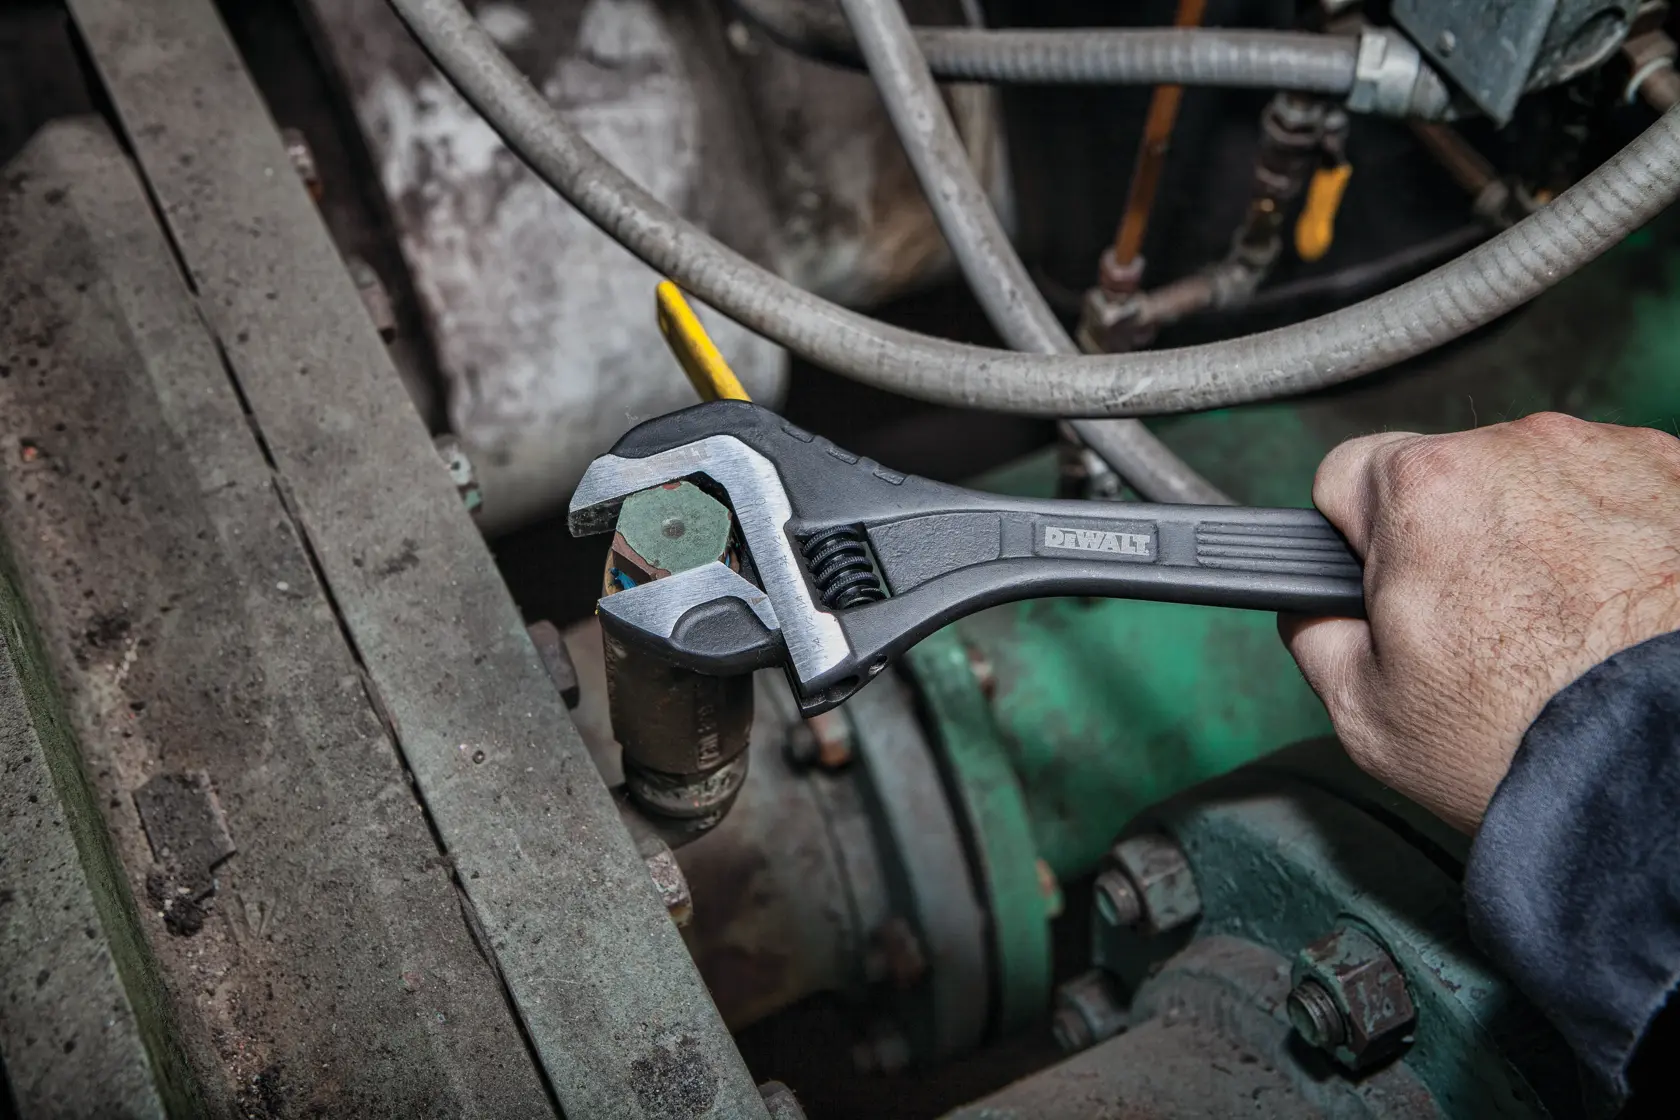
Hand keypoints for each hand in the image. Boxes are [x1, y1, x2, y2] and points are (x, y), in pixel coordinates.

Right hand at [1282, 413, 1679, 832]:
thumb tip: (1313, 608)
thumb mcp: (1365, 714)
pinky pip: (1623, 500)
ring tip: (1565, 636)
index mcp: (1425, 487)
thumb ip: (1314, 635)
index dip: (1355, 542)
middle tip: (1480, 636)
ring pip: (1540, 488)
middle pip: (1450, 478)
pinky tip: (1622, 620)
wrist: (1670, 773)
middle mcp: (1521, 448)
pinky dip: (1618, 548)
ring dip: (1541, 542)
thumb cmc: (1533, 742)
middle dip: (1455, 542)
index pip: (1347, 475)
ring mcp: (1616, 458)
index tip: (1387, 591)